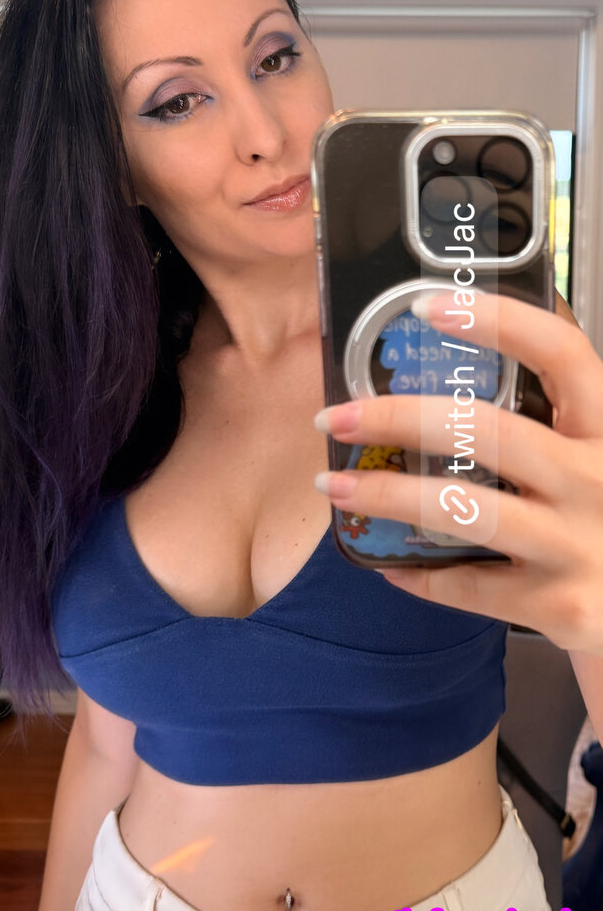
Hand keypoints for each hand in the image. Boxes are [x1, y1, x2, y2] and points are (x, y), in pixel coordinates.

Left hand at [314, 290, 602, 656]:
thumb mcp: (596, 455)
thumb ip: (554, 417)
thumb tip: (470, 356)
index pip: (561, 354)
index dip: (497, 321)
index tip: (426, 306)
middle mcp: (597, 479)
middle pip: (489, 431)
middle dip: (399, 418)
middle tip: (336, 417)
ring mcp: (580, 544)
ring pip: (464, 508)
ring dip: (388, 495)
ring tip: (335, 487)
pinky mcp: (562, 605)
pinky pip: (470, 584)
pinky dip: (422, 576)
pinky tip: (389, 567)